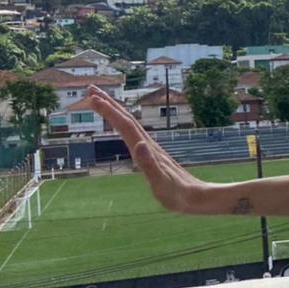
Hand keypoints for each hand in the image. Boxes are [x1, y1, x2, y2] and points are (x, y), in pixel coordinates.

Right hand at [87, 85, 214, 213]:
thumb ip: (150, 165)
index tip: (92, 98)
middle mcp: (148, 146)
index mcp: (147, 150)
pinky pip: (134, 136)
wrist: (197, 198)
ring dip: (115, 111)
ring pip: (130, 125)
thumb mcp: (161, 184)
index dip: (109, 111)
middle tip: (90, 89)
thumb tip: (139, 144)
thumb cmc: (179, 195)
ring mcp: (151, 150)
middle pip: (127, 119)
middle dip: (109, 104)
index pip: (125, 125)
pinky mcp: (153, 156)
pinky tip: (122, 126)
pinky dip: (124, 126)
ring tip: (100, 101)